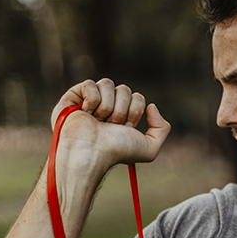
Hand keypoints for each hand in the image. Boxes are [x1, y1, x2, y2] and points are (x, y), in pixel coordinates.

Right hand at [51, 79, 170, 168]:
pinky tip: (86, 113)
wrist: (92, 153)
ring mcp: (91, 100)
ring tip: (98, 121)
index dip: (134, 113)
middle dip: (121, 110)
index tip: (125, 129)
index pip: (138, 98)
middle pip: (125, 89)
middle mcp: (109, 106)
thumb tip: (152, 106)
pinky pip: (90, 84)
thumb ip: (162, 128)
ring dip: (107, 106)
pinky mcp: (74, 96)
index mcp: (124, 116)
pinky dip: (91, 100)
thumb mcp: (149, 149)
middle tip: (111, 126)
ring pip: (108, 84)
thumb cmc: (117, 152)